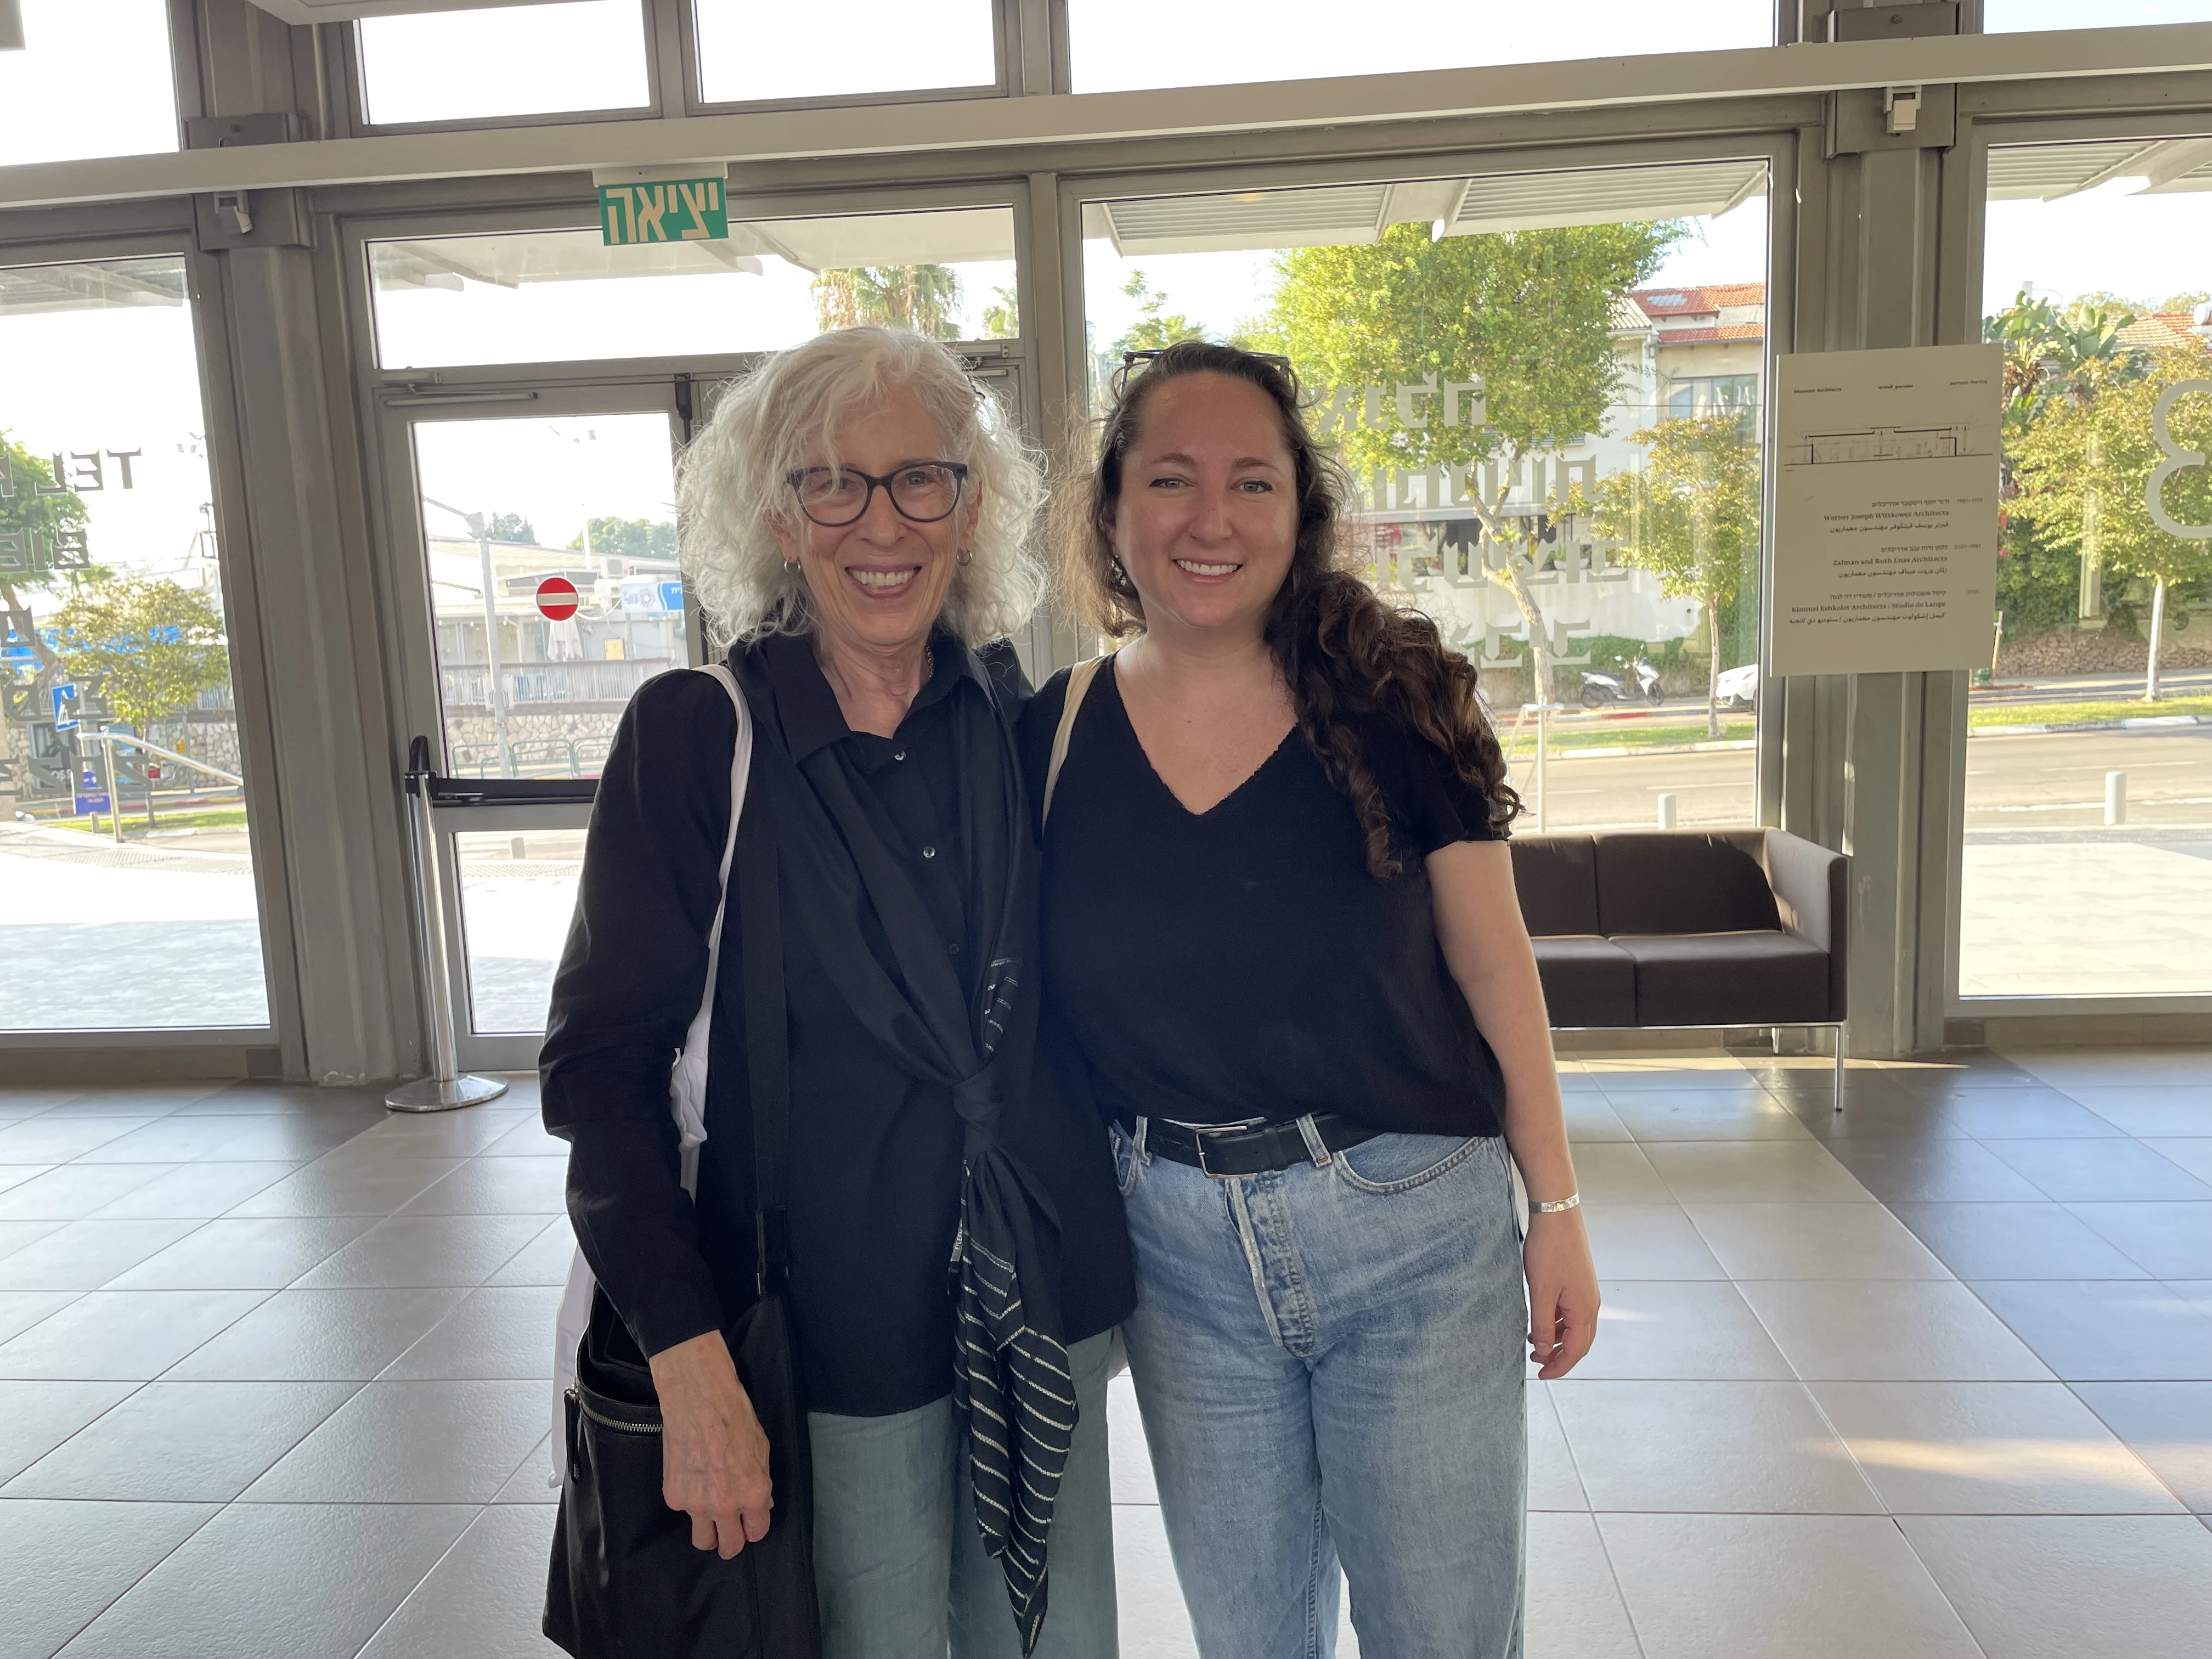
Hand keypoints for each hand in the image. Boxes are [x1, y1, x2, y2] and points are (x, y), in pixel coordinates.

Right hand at [648, 1331, 773, 1556]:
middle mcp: (725, 1506)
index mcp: (753, 1495)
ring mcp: (696, 1505)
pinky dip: (689, 1502)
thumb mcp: (761, 1451)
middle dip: (731, 1544)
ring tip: (709, 1520)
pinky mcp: (674, 1497)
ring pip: (702, 1540)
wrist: (699, 1401)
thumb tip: (760, 1505)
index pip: (756, 1533)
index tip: (749, 1526)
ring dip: (708, 1534)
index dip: (754, 1529)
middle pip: (729, 1546)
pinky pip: (684, 1511)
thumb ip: (760, 1484)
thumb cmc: (735, 1419)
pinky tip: (692, 1479)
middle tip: (729, 1536)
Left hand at [1523, 1208, 1598, 1378]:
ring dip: (1557, 1339)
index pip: (1575, 1351)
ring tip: (1533, 1343)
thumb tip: (1542, 1351)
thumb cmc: (1549, 1251)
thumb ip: (1541, 1324)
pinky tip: (1539, 1319)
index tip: (1541, 1376)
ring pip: (1575, 1327)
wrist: (1557, 1214)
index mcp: (1584, 1310)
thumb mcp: (1540, 1292)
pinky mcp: (1579, 1281)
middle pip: (1579, 1343)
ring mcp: (1586, 1292)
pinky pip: (1571, 1311)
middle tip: (1537, 1366)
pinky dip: (1557, 1322)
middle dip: (1559, 1357)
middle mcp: (1591, 1304)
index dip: (1559, 1367)